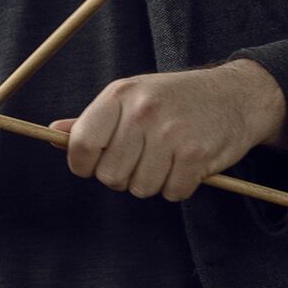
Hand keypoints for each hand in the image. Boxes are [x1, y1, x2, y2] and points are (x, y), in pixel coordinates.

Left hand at [58, 60, 286, 202]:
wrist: (235, 94)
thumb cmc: (175, 98)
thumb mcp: (132, 97)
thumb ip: (92, 120)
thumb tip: (52, 133)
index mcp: (120, 94)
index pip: (81, 146)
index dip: (85, 165)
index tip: (97, 164)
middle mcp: (142, 112)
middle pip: (110, 176)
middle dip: (124, 176)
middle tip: (144, 158)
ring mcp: (171, 133)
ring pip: (140, 188)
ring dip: (153, 182)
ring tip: (167, 159)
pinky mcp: (196, 155)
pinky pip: (172, 193)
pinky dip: (179, 187)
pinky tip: (187, 165)